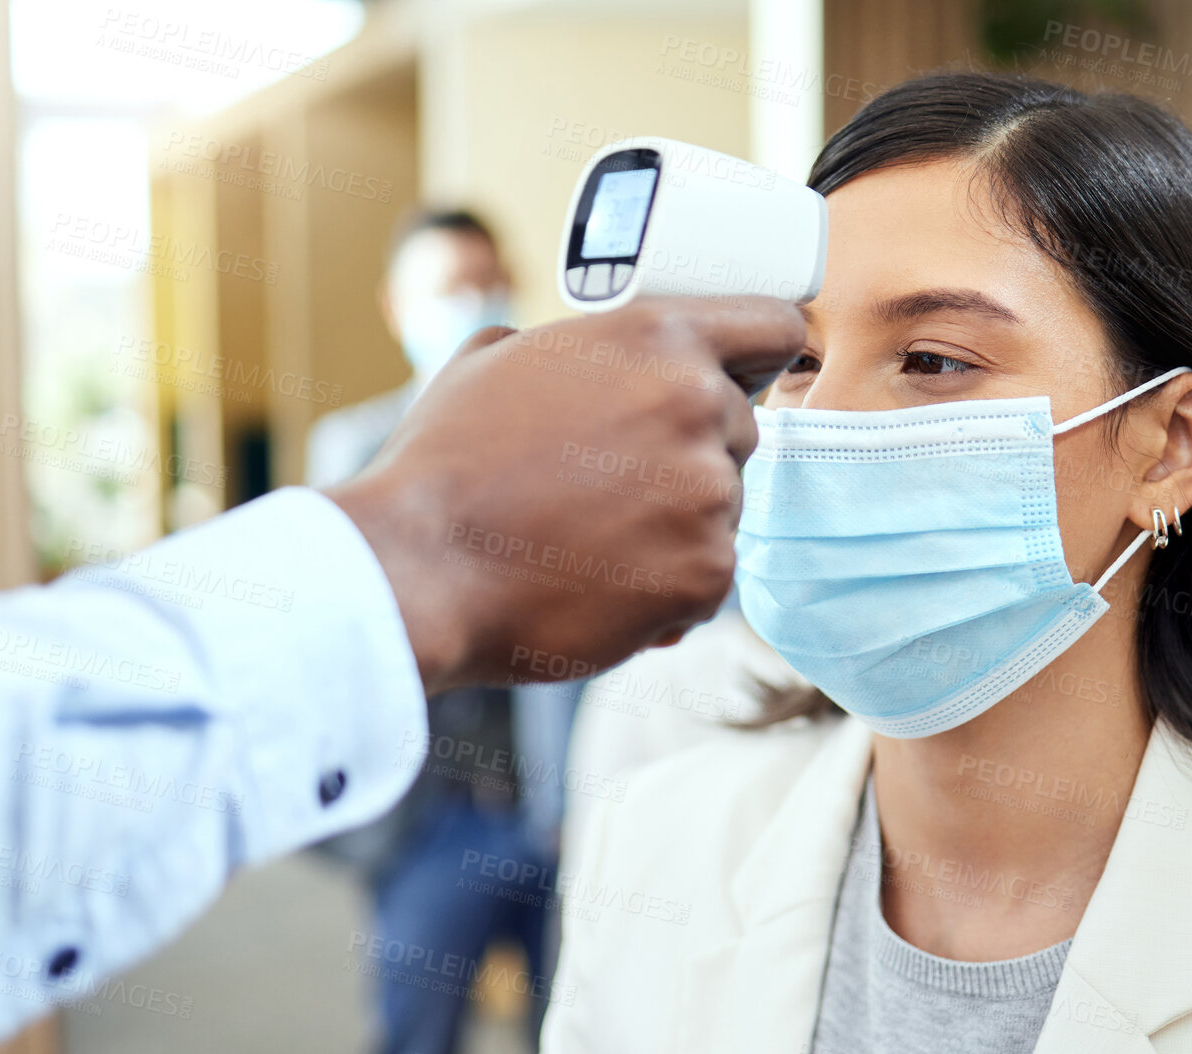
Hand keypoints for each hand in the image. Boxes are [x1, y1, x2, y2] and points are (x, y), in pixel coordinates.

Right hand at [325, 296, 804, 691]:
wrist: (418, 568)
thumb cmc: (441, 465)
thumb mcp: (491, 361)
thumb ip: (561, 347)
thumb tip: (568, 354)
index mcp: (655, 337)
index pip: (774, 326)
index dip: (760, 355)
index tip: (745, 377)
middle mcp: (697, 406)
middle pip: (739, 430)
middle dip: (691, 453)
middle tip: (615, 484)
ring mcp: (710, 495)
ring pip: (723, 508)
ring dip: (676, 524)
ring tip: (590, 540)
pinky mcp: (708, 575)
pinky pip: (708, 576)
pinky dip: (667, 588)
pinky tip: (601, 584)